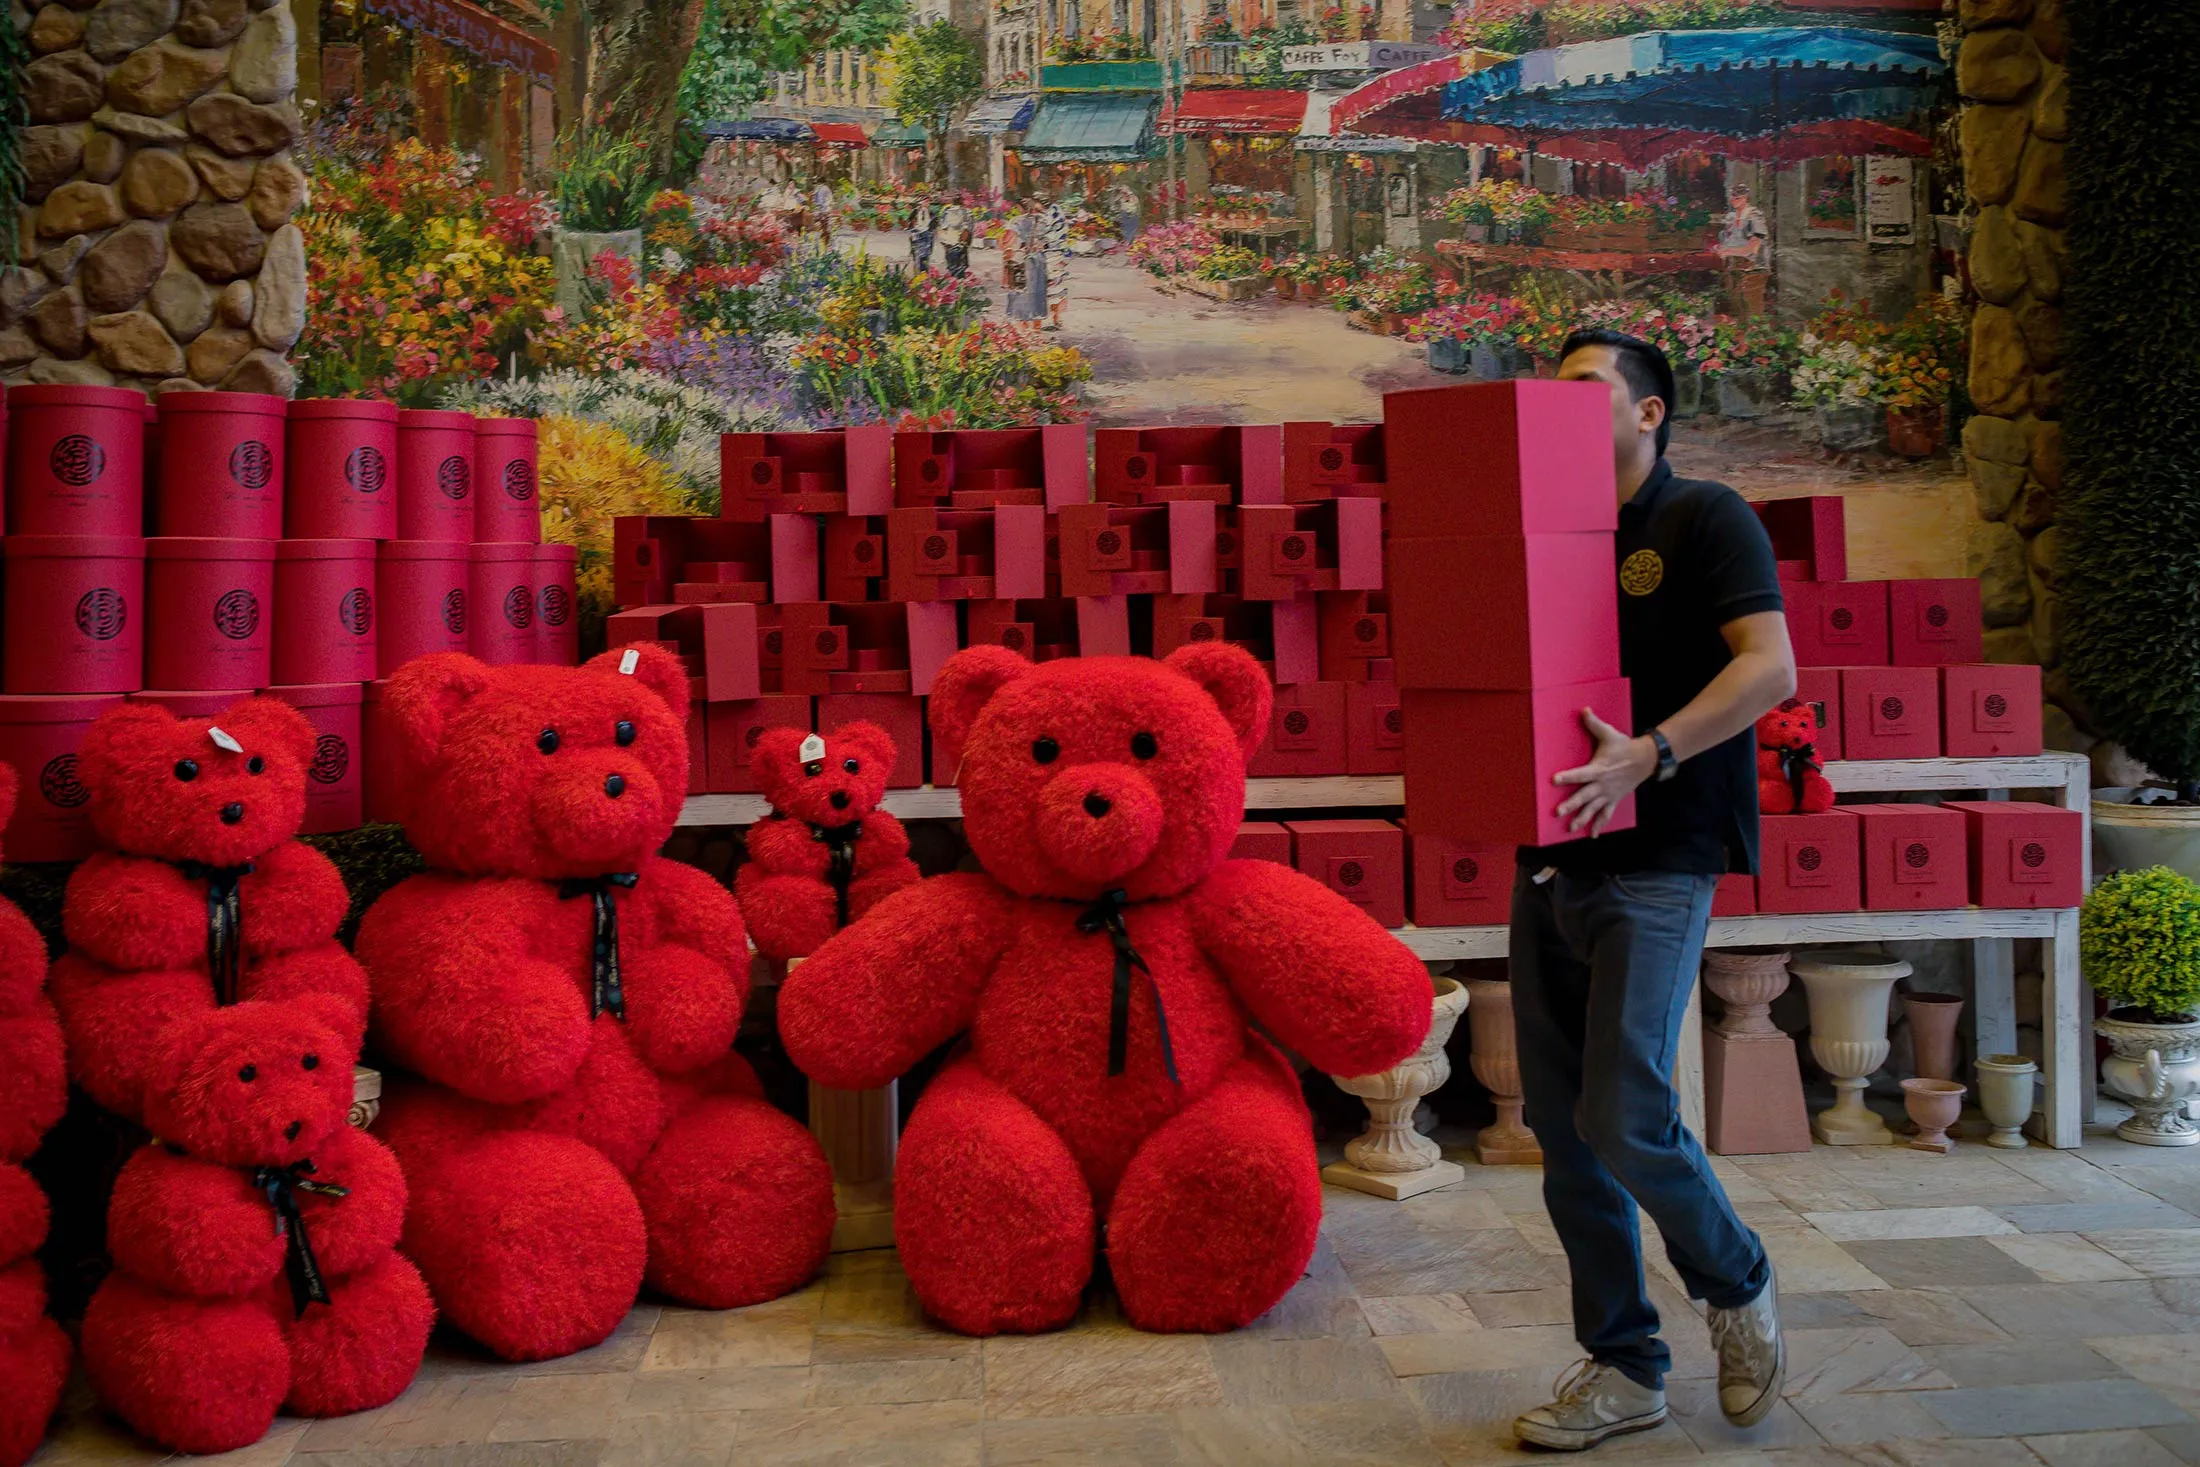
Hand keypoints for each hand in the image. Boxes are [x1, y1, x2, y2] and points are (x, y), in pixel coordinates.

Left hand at [1553, 710, 1656, 835]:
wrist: (1646, 760)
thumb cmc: (1624, 746)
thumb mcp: (1609, 734)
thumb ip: (1594, 724)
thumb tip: (1583, 710)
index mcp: (1599, 769)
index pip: (1580, 774)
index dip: (1567, 777)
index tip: (1554, 780)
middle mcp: (1602, 784)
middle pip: (1584, 796)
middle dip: (1571, 804)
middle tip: (1557, 812)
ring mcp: (1608, 794)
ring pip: (1593, 809)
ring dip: (1582, 819)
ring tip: (1570, 828)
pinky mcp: (1613, 799)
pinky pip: (1606, 814)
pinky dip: (1599, 825)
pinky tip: (1592, 835)